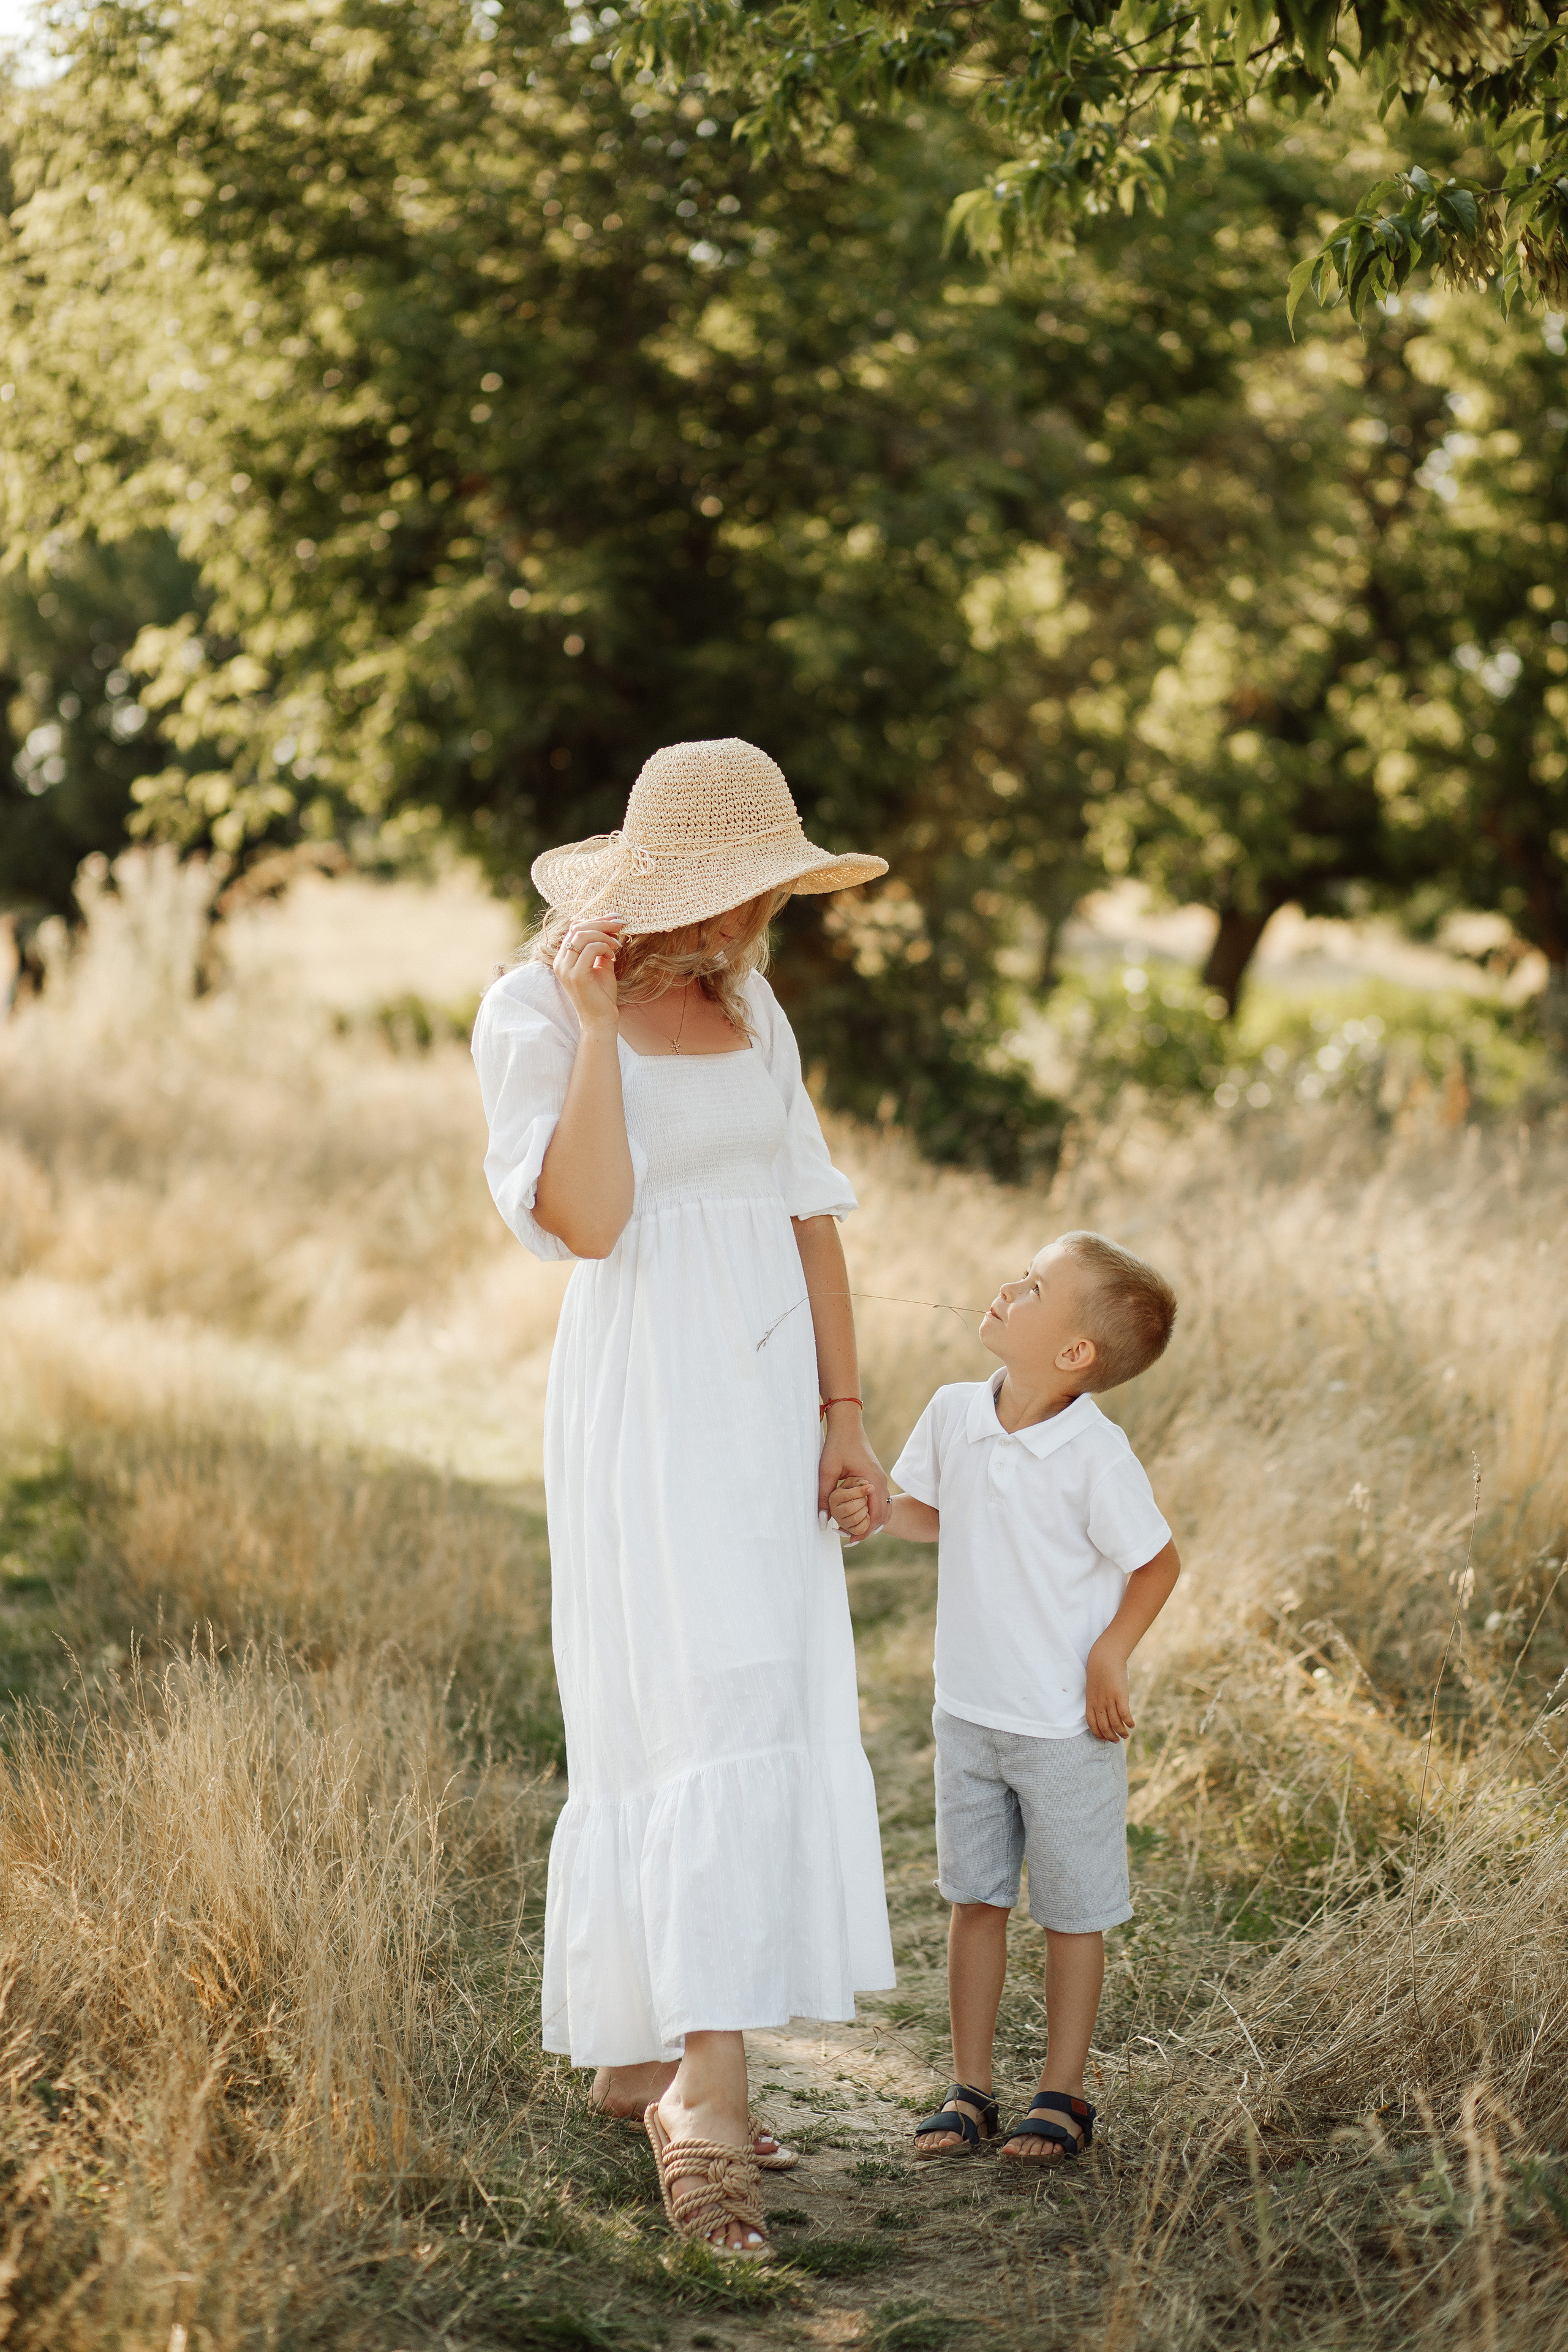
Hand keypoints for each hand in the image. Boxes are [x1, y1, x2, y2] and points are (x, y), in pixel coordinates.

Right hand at [552, 917, 624, 1032]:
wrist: (601, 1020)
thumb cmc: (602, 995)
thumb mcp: (601, 966)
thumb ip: (601, 949)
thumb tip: (611, 930)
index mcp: (564, 959)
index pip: (575, 929)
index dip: (596, 920)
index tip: (615, 919)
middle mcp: (561, 962)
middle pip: (577, 928)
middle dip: (601, 923)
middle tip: (620, 923)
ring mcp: (566, 969)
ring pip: (582, 936)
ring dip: (604, 935)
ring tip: (618, 943)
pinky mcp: (576, 975)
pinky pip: (589, 949)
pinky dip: (604, 947)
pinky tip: (613, 954)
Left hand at [818, 1415, 887, 1529]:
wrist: (847, 1426)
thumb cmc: (837, 1445)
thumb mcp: (827, 1472)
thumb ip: (825, 1498)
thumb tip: (823, 1522)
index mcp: (873, 1481)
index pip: (876, 1516)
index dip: (864, 1531)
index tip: (848, 1540)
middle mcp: (881, 1482)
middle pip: (882, 1516)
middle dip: (867, 1529)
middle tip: (846, 1537)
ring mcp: (880, 1480)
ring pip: (882, 1510)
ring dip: (869, 1521)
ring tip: (849, 1529)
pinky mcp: (875, 1479)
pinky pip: (878, 1501)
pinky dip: (870, 1512)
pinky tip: (854, 1515)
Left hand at [1085, 1637, 1134, 1741]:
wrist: (1105, 1658)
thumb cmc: (1099, 1672)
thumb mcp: (1094, 1688)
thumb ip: (1097, 1700)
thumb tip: (1104, 1711)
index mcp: (1090, 1702)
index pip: (1092, 1724)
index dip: (1098, 1734)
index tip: (1103, 1739)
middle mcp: (1099, 1703)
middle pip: (1104, 1727)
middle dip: (1110, 1737)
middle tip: (1116, 1741)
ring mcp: (1109, 1700)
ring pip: (1115, 1723)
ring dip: (1121, 1732)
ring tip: (1125, 1735)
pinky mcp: (1120, 1696)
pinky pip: (1124, 1714)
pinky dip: (1129, 1722)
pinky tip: (1132, 1725)